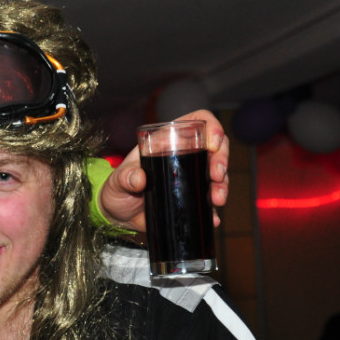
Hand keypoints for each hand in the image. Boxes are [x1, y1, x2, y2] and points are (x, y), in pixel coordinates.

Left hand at [99, 109, 229, 231]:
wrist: (118, 215)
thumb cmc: (116, 190)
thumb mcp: (117, 182)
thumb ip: (124, 177)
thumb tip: (139, 179)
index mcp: (168, 141)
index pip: (196, 122)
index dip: (211, 126)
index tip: (213, 143)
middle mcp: (184, 156)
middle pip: (215, 147)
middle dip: (222, 159)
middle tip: (216, 176)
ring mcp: (190, 178)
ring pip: (217, 174)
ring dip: (222, 185)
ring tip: (217, 199)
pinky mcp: (191, 199)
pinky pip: (210, 202)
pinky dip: (214, 210)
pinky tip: (213, 218)